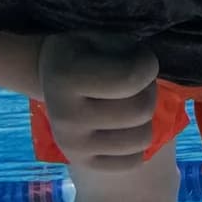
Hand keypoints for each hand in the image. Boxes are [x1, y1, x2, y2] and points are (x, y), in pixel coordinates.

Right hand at [38, 32, 160, 172]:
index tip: (140, 59)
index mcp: (66, 76)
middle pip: (140, 110)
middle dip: (148, 91)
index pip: (130, 77)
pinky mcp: (82, 163)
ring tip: (129, 104)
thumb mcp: (103, 38)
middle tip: (135, 83)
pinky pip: (133, 162)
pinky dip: (136, 144)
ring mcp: (71, 145)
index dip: (147, 64)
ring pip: (142, 139)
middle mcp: (64, 116)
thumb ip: (128, 52)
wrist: (52, 78)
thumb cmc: (86, 54)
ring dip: (144, 119)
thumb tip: (148, 78)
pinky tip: (123, 128)